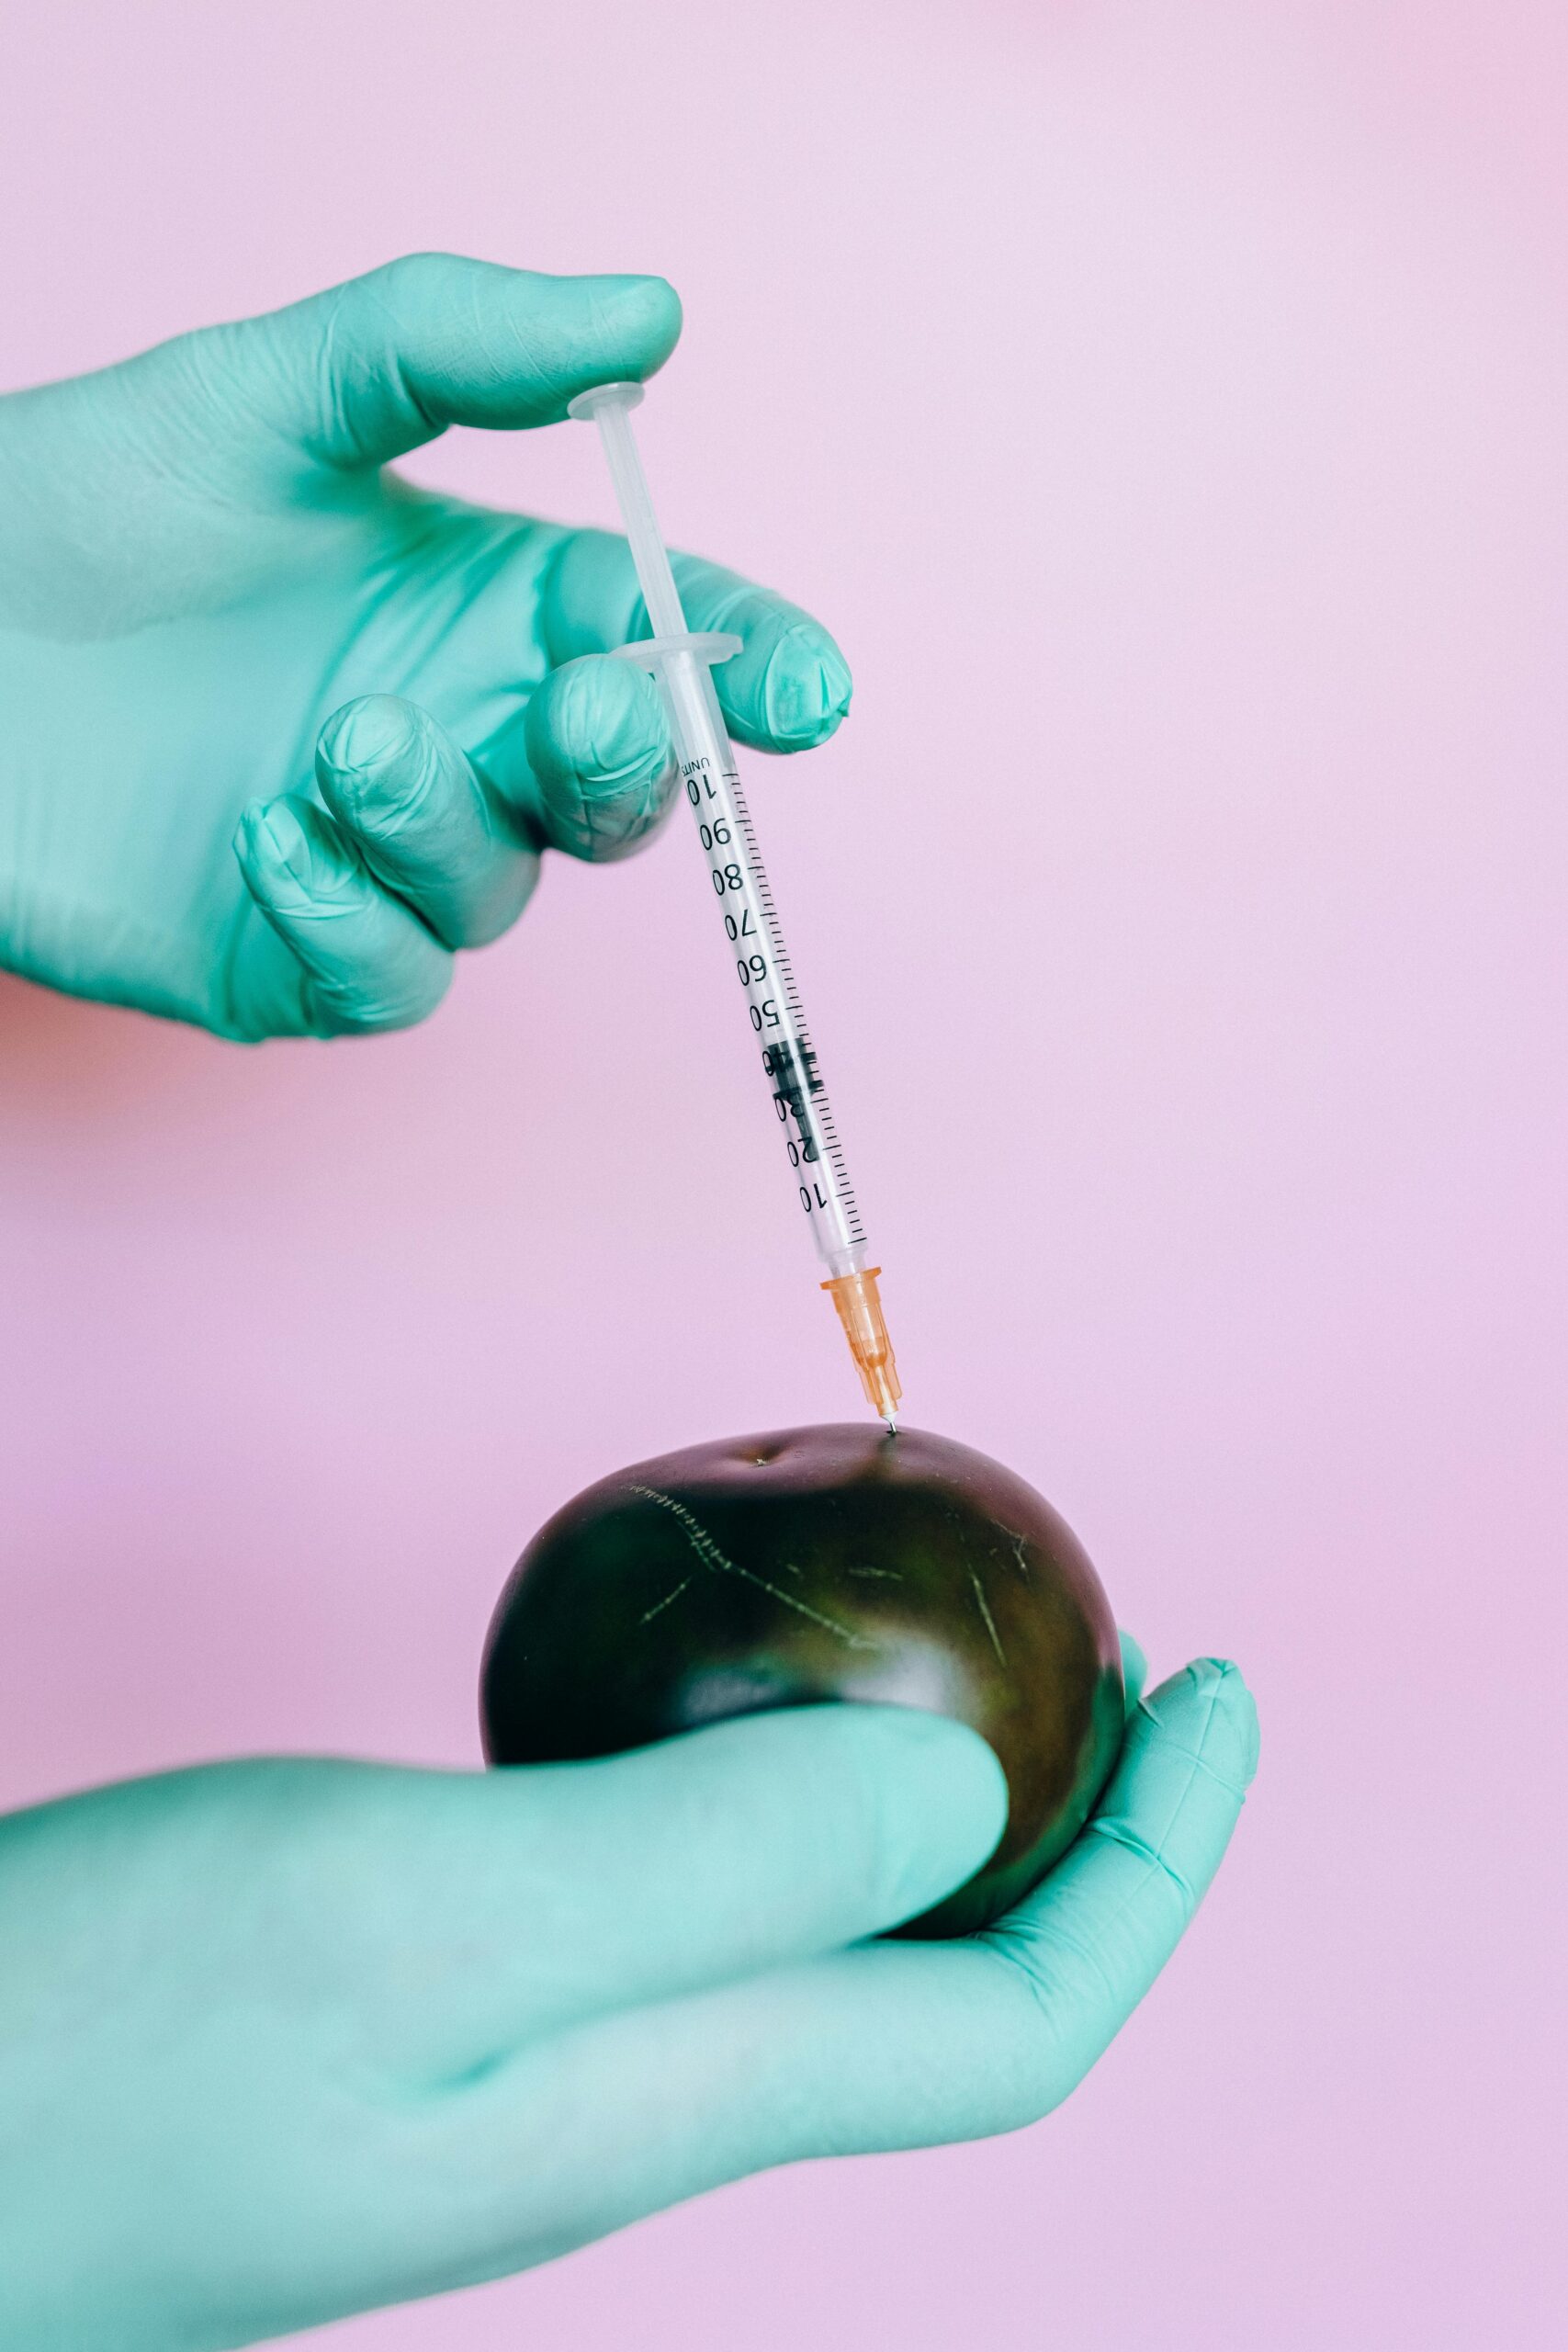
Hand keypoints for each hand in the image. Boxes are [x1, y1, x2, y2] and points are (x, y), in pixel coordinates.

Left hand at [0, 255, 851, 1038]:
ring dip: (445, 821)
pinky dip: (353, 919)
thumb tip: (652, 314)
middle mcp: (468, 741)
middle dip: (624, 756)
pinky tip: (264, 835)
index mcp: (496, 609)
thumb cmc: (91, 508)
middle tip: (570, 700)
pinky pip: (396, 982)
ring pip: (506, 891)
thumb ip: (457, 348)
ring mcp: (391, 862)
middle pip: (620, 790)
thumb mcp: (273, 390)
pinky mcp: (303, 961)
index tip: (806, 689)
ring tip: (336, 742)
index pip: (674, 646)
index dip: (758, 672)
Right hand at [0, 1652, 1255, 2349]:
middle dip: (1073, 1824)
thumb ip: (707, 1860)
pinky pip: (672, 1898)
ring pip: (813, 1939)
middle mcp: (631, 2102)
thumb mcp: (427, 1915)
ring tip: (943, 1652)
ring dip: (919, 1799)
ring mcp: (531, 2069)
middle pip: (940, 1984)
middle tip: (1103, 1646)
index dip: (1159, 1862)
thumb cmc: (109, 2044)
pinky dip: (748, 1787)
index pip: (1016, 2021)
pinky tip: (692, 1702)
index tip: (1212, 1680)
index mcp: (670, 2097)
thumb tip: (959, 1795)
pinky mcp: (434, 2018)